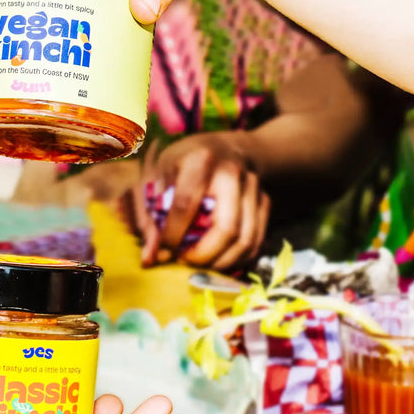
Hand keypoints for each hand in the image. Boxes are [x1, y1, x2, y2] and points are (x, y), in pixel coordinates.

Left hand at [128, 134, 269, 270]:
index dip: (172, 235)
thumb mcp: (157, 176)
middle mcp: (232, 172)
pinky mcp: (265, 202)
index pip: (186, 205)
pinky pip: (257, 242)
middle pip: (227, 228)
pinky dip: (239, 259)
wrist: (225, 148)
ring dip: (222, 262)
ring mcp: (253, 188)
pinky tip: (219, 261)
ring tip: (200, 265)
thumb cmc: (183, 163)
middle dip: (204, 256)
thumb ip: (148, 215)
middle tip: (184, 262)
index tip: (161, 252)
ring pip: (246, 240)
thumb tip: (150, 258)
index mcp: (200, 159)